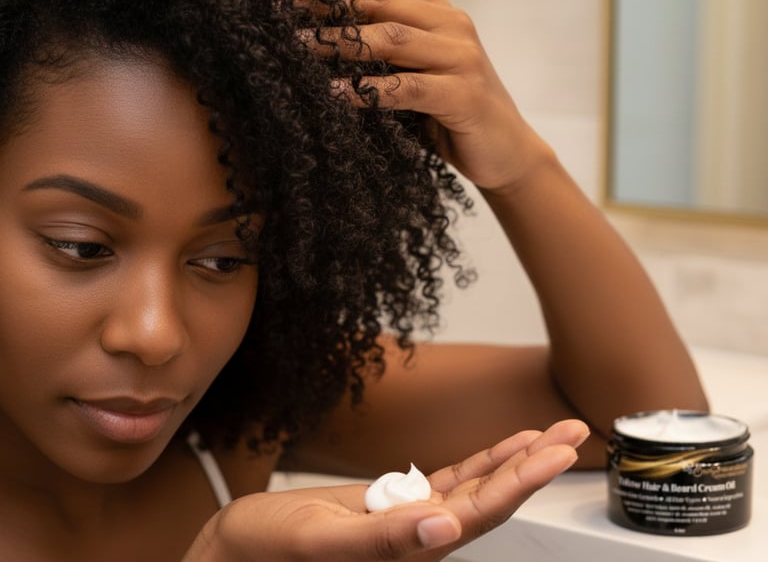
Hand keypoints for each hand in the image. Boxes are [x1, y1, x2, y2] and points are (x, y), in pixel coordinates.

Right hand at [183, 419, 587, 560]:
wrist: (243, 545)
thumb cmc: (271, 548)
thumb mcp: (322, 541)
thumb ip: (385, 539)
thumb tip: (444, 528)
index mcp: (412, 551)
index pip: (481, 513)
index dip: (523, 481)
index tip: (557, 452)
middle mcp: (423, 538)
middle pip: (492, 497)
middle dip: (535, 463)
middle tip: (574, 430)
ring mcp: (412, 519)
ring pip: (476, 486)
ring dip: (515, 458)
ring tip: (553, 432)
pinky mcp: (397, 504)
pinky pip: (448, 480)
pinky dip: (478, 461)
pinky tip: (503, 448)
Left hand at [297, 0, 549, 194]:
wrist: (506, 151)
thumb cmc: (453, 112)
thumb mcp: (419, 71)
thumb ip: (389, 48)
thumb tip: (322, 36)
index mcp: (438, 13)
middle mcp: (452, 26)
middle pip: (382, 2)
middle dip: (330, 1)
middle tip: (283, 4)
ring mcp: (461, 58)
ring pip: (393, 38)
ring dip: (343, 41)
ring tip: (300, 45)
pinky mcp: (464, 95)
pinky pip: (409, 88)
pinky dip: (372, 90)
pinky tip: (339, 93)